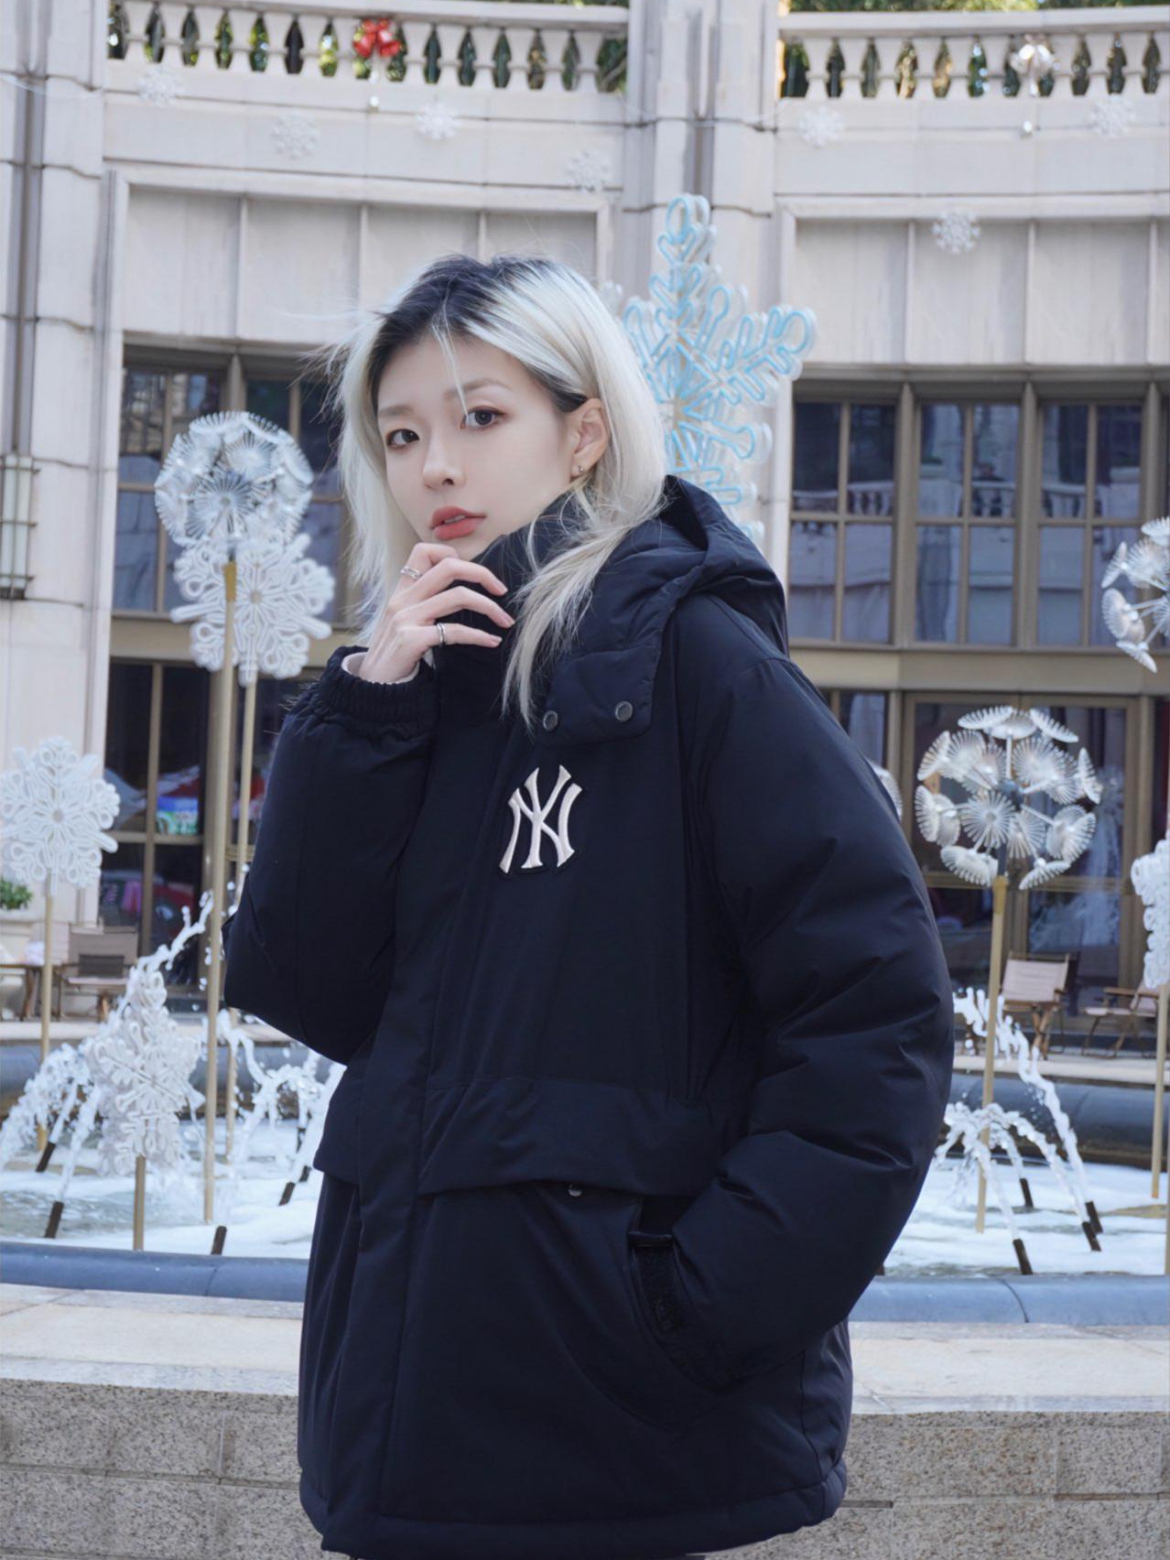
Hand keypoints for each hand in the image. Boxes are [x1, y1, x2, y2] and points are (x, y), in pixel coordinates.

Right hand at [356, 541, 515, 684]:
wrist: (372, 687)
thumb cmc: (393, 655)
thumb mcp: (402, 621)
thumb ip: (422, 604)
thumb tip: (457, 595)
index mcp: (401, 591)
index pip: (423, 552)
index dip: (452, 555)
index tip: (472, 575)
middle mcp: (403, 600)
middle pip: (449, 566)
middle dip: (482, 574)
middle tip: (502, 590)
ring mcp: (405, 618)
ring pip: (458, 596)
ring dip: (490, 607)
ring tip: (505, 621)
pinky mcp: (411, 640)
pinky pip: (454, 631)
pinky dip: (479, 636)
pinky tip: (491, 641)